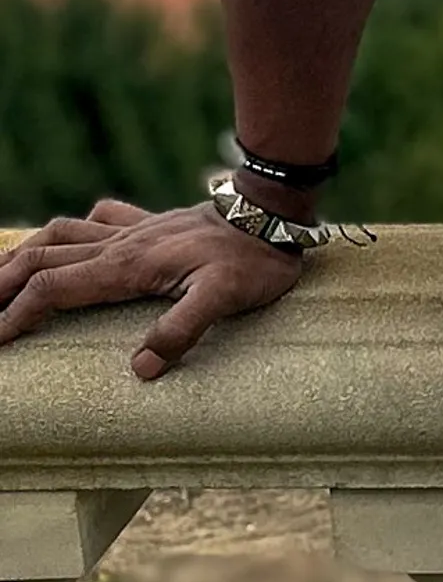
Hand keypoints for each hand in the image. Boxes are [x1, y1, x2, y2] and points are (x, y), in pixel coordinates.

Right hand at [0, 198, 304, 380]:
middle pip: (43, 257)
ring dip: (26, 251)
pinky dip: (72, 228)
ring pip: (62, 232)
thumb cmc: (254, 261)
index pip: (54, 287)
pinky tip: (68, 237)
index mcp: (129, 266)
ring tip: (1, 273)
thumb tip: (141, 368)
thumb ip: (183, 330)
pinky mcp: (151, 223)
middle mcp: (122, 244)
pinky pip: (99, 217)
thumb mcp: (226, 299)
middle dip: (4, 282)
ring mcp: (135, 230)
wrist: (275, 213)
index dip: (17, 313)